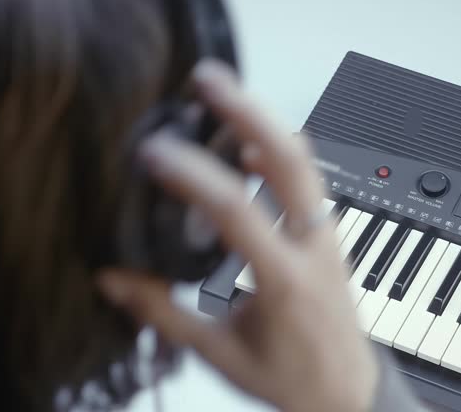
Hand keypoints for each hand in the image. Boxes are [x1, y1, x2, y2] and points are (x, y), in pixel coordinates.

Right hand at [98, 60, 378, 411]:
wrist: (347, 390)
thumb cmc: (290, 378)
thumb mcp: (219, 353)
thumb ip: (164, 314)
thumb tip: (113, 278)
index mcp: (285, 281)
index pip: (237, 211)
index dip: (193, 176)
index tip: (155, 153)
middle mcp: (314, 246)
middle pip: (291, 160)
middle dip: (248, 112)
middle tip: (207, 79)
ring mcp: (327, 234)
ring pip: (305, 161)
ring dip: (264, 121)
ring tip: (222, 95)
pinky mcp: (328, 232)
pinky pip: (307, 178)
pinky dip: (277, 151)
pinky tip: (247, 148)